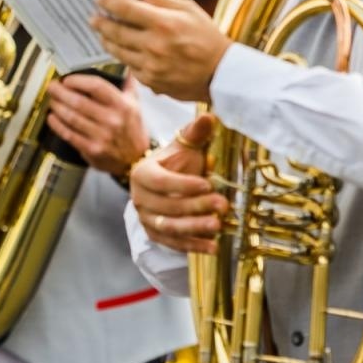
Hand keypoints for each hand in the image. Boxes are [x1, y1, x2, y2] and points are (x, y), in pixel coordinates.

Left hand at [45, 73, 150, 177]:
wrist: (137, 160)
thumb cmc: (133, 130)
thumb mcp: (135, 105)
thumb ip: (128, 85)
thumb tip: (126, 67)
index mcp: (122, 105)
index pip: (97, 87)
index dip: (78, 81)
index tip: (67, 79)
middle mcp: (112, 120)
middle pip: (79, 101)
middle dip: (61, 92)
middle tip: (52, 87)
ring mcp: (102, 136)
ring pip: (72, 117)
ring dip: (57, 106)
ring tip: (52, 100)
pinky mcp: (92, 149)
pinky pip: (69, 134)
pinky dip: (57, 125)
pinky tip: (52, 117)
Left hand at [91, 0, 232, 102]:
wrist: (222, 74)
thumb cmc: (207, 37)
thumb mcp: (188, 9)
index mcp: (164, 23)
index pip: (125, 9)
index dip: (108, 2)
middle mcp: (154, 46)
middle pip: (115, 32)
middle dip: (101, 22)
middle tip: (93, 17)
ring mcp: (151, 66)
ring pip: (118, 52)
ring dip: (107, 41)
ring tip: (102, 33)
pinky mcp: (151, 82)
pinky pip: (130, 67)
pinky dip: (124, 57)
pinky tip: (122, 50)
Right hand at [130, 114, 226, 254]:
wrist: (165, 183)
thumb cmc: (176, 163)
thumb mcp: (185, 147)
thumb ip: (195, 133)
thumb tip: (209, 116)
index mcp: (143, 173)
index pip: (161, 181)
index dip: (183, 185)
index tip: (208, 184)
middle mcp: (140, 198)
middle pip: (168, 206)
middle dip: (197, 206)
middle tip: (222, 204)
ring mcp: (146, 218)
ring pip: (170, 227)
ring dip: (195, 228)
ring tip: (218, 225)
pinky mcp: (155, 234)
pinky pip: (173, 243)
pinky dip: (193, 246)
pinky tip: (213, 246)